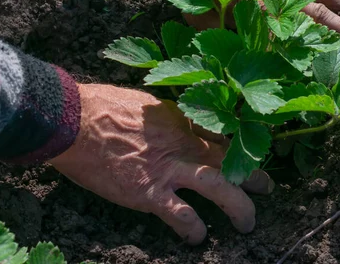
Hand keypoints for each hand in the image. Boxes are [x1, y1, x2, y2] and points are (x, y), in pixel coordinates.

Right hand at [49, 84, 272, 244]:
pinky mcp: (148, 192)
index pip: (220, 134)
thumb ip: (166, 115)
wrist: (74, 120)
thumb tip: (174, 121)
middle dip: (251, 175)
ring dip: (238, 206)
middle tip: (266, 187)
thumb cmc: (102, 106)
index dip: (238, 147)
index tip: (248, 154)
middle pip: (229, 159)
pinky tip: (198, 237)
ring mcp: (168, 169)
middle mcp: (182, 143)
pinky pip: (181, 214)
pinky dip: (193, 228)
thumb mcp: (144, 102)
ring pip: (218, 186)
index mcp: (181, 120)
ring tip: (247, 223)